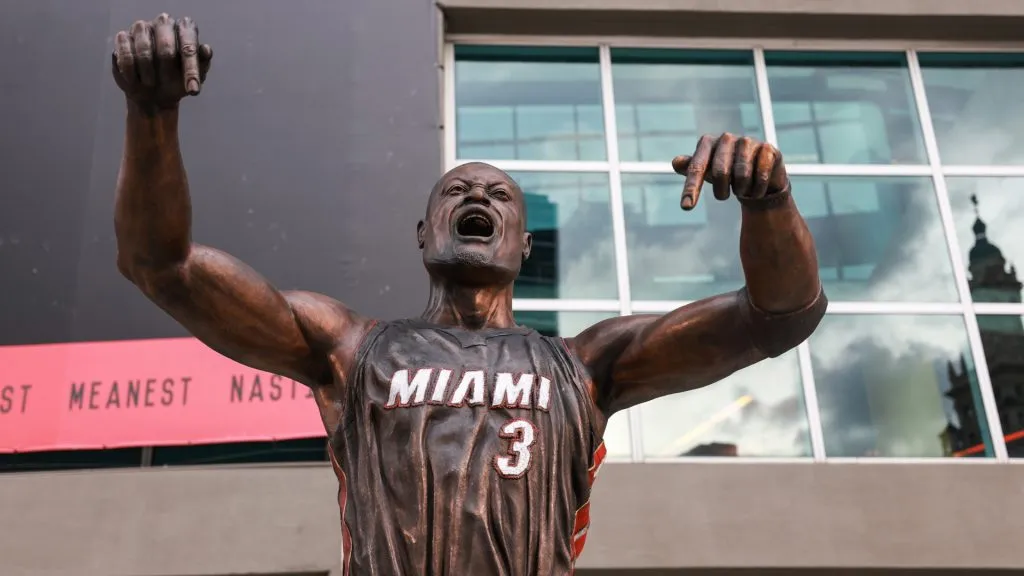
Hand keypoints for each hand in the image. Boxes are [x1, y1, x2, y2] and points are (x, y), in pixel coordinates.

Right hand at [111, 14, 212, 109]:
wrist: (153, 95)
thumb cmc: (177, 81)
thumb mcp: (193, 78)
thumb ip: (202, 64)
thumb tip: (206, 49)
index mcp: (185, 29)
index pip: (189, 45)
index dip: (191, 70)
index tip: (193, 91)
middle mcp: (164, 23)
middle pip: (166, 45)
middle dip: (167, 70)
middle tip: (166, 84)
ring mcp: (142, 28)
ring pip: (144, 49)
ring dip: (148, 73)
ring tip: (151, 84)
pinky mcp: (123, 37)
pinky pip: (126, 54)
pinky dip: (131, 72)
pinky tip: (135, 81)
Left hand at [671, 133, 788, 210]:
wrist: (759, 175)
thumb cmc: (727, 173)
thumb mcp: (706, 172)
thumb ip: (691, 167)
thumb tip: (676, 162)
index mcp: (708, 143)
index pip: (697, 167)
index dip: (691, 188)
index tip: (686, 207)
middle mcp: (727, 138)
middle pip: (720, 173)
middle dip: (721, 191)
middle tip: (724, 195)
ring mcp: (748, 141)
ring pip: (742, 176)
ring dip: (742, 191)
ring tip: (743, 188)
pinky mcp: (767, 149)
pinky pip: (760, 176)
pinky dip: (757, 189)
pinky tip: (757, 188)